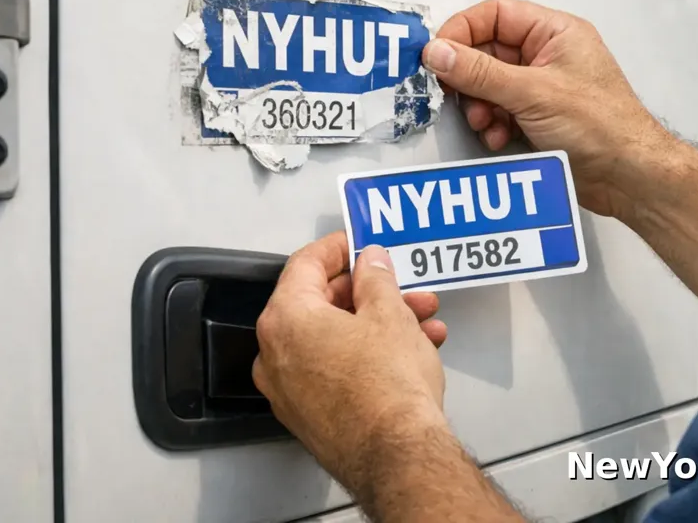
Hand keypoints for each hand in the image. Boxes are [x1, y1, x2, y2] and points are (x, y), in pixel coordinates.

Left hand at [253, 234, 449, 495]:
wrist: (397, 454)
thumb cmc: (388, 388)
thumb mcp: (389, 314)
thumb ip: (375, 278)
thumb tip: (370, 263)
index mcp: (286, 319)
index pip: (305, 264)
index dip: (338, 248)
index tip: (359, 243)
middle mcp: (275, 354)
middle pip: (320, 302)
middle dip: (369, 291)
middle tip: (400, 284)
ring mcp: (289, 388)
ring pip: (334, 338)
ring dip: (378, 323)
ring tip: (422, 321)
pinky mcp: (309, 414)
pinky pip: (334, 368)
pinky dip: (367, 354)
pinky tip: (410, 352)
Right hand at [422, 0, 668, 216]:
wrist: (629, 177)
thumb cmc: (601, 126)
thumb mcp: (533, 93)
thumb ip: (480, 72)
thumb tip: (437, 52)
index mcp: (556, 32)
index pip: (496, 14)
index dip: (462, 31)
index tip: (437, 55)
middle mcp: (549, 55)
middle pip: (488, 51)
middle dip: (469, 77)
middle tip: (455, 95)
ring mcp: (544, 87)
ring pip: (491, 85)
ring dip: (479, 104)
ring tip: (483, 121)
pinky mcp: (539, 117)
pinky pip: (500, 111)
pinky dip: (492, 123)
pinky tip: (498, 136)